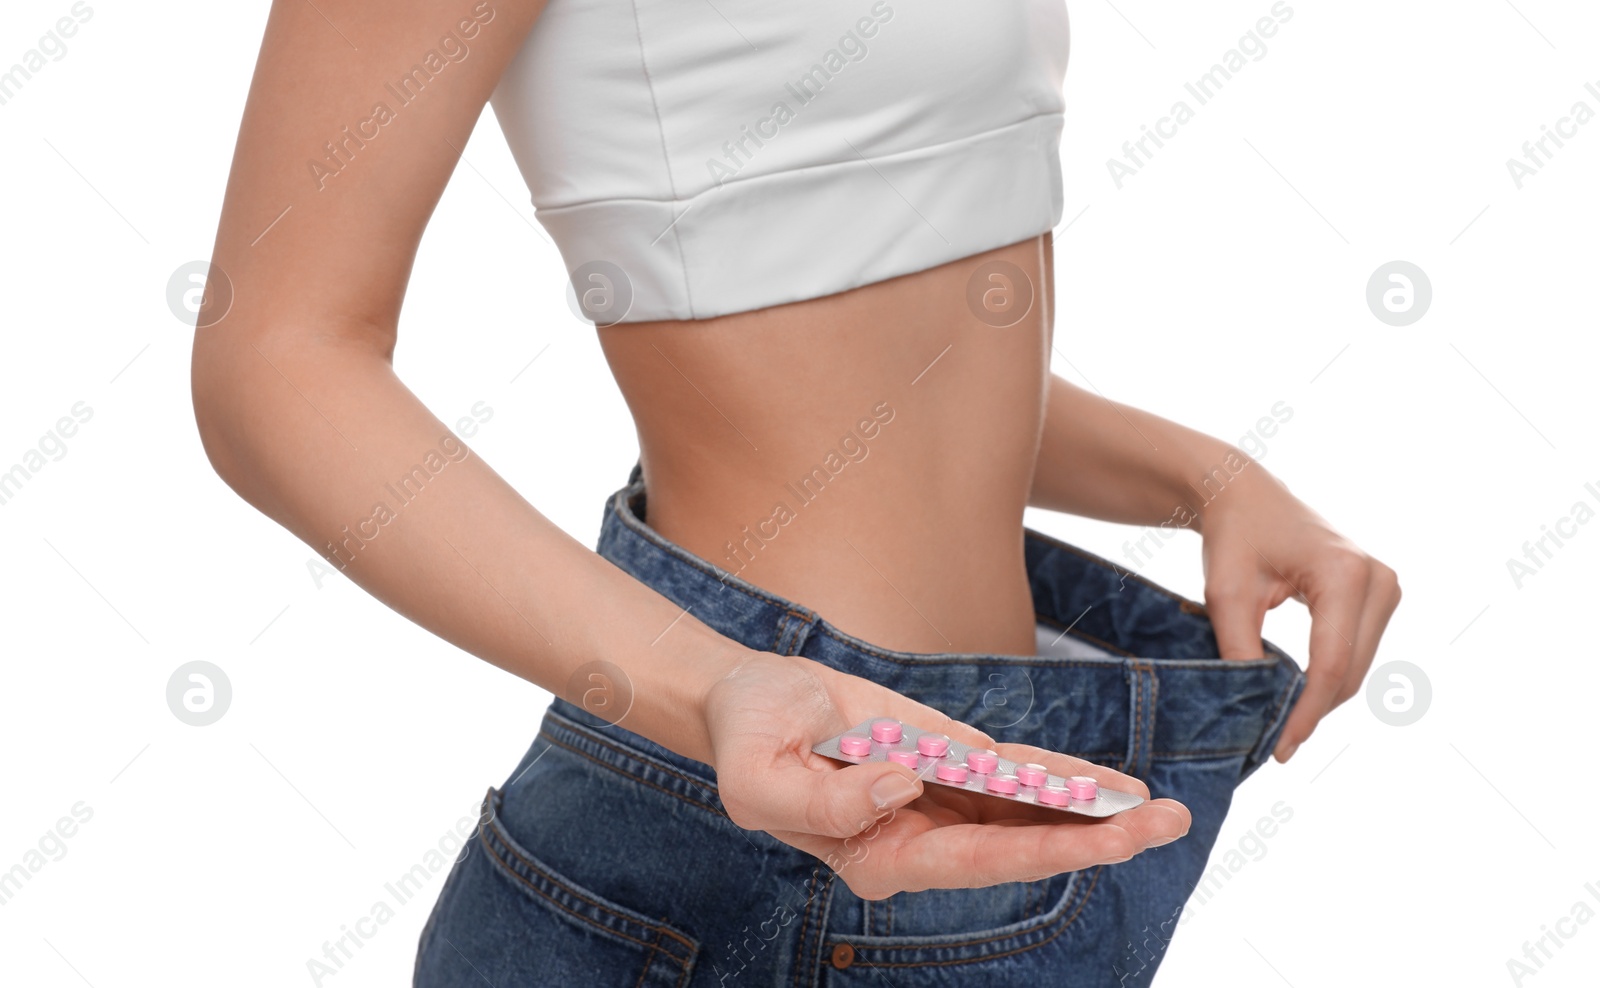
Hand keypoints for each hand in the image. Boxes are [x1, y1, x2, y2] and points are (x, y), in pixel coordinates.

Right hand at [702, 651, 1190, 899]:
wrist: (745, 700)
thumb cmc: (745, 741)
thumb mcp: (757, 779)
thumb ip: (824, 803)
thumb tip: (904, 785)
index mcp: (879, 855)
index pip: (976, 859)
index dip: (1043, 848)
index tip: (1101, 835)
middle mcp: (921, 837)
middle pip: (1019, 845)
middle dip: (1094, 838)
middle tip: (1165, 826)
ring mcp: (938, 799)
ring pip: (1026, 810)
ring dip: (1092, 810)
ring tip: (1161, 811)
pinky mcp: (945, 758)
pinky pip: (1010, 771)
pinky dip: (1059, 774)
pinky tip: (1108, 784)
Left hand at [1196, 466, 1401, 762]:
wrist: (1244, 495)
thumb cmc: (1234, 537)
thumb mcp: (1227, 595)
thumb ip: (1242, 652)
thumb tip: (1258, 708)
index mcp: (1345, 574)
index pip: (1331, 662)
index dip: (1307, 712)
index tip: (1281, 748)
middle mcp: (1378, 578)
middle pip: (1349, 669)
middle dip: (1313, 710)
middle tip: (1275, 745)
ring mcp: (1385, 585)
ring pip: (1356, 665)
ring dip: (1322, 697)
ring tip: (1282, 724)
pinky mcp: (1379, 594)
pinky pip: (1356, 650)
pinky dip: (1328, 676)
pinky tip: (1297, 697)